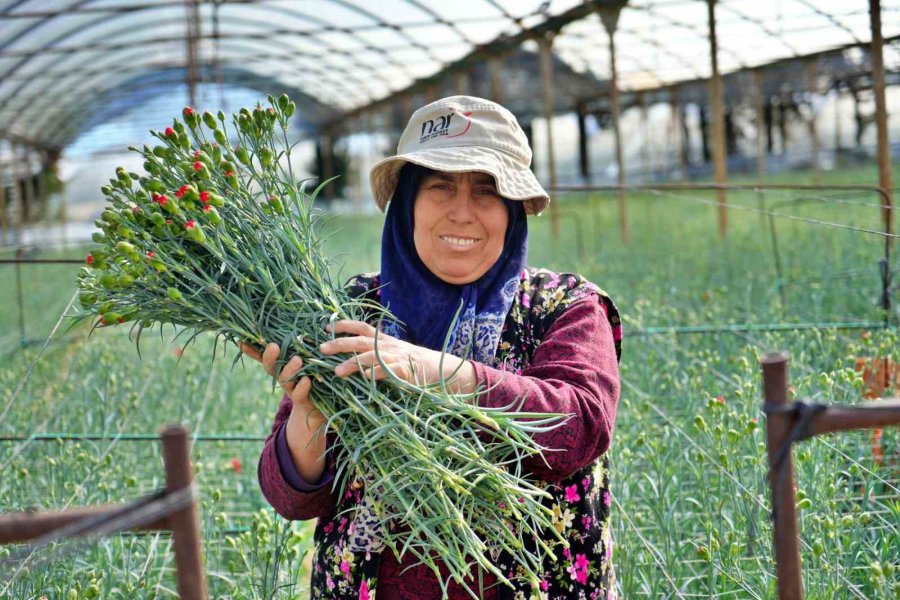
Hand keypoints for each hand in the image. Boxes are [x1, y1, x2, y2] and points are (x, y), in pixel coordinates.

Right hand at [238, 341, 324, 429]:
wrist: (317, 410)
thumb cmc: (314, 377)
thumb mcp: (309, 359)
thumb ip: (303, 346)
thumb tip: (303, 324)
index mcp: (282, 364)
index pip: (263, 356)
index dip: (252, 350)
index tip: (241, 341)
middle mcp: (282, 376)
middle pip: (270, 366)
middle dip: (269, 357)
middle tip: (273, 346)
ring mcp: (290, 388)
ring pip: (284, 378)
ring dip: (289, 369)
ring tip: (297, 360)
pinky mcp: (302, 399)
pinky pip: (298, 393)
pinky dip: (301, 386)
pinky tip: (306, 380)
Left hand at [318, 320, 476, 393]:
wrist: (443, 370)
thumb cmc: (415, 365)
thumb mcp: (395, 354)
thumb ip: (377, 353)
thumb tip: (355, 357)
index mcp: (385, 341)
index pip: (362, 328)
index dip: (345, 325)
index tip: (326, 327)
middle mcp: (389, 346)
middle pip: (361, 341)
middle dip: (340, 343)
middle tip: (321, 348)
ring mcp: (398, 358)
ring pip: (372, 357)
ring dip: (353, 363)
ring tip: (337, 372)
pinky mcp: (406, 372)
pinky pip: (390, 371)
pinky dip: (377, 374)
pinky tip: (366, 379)